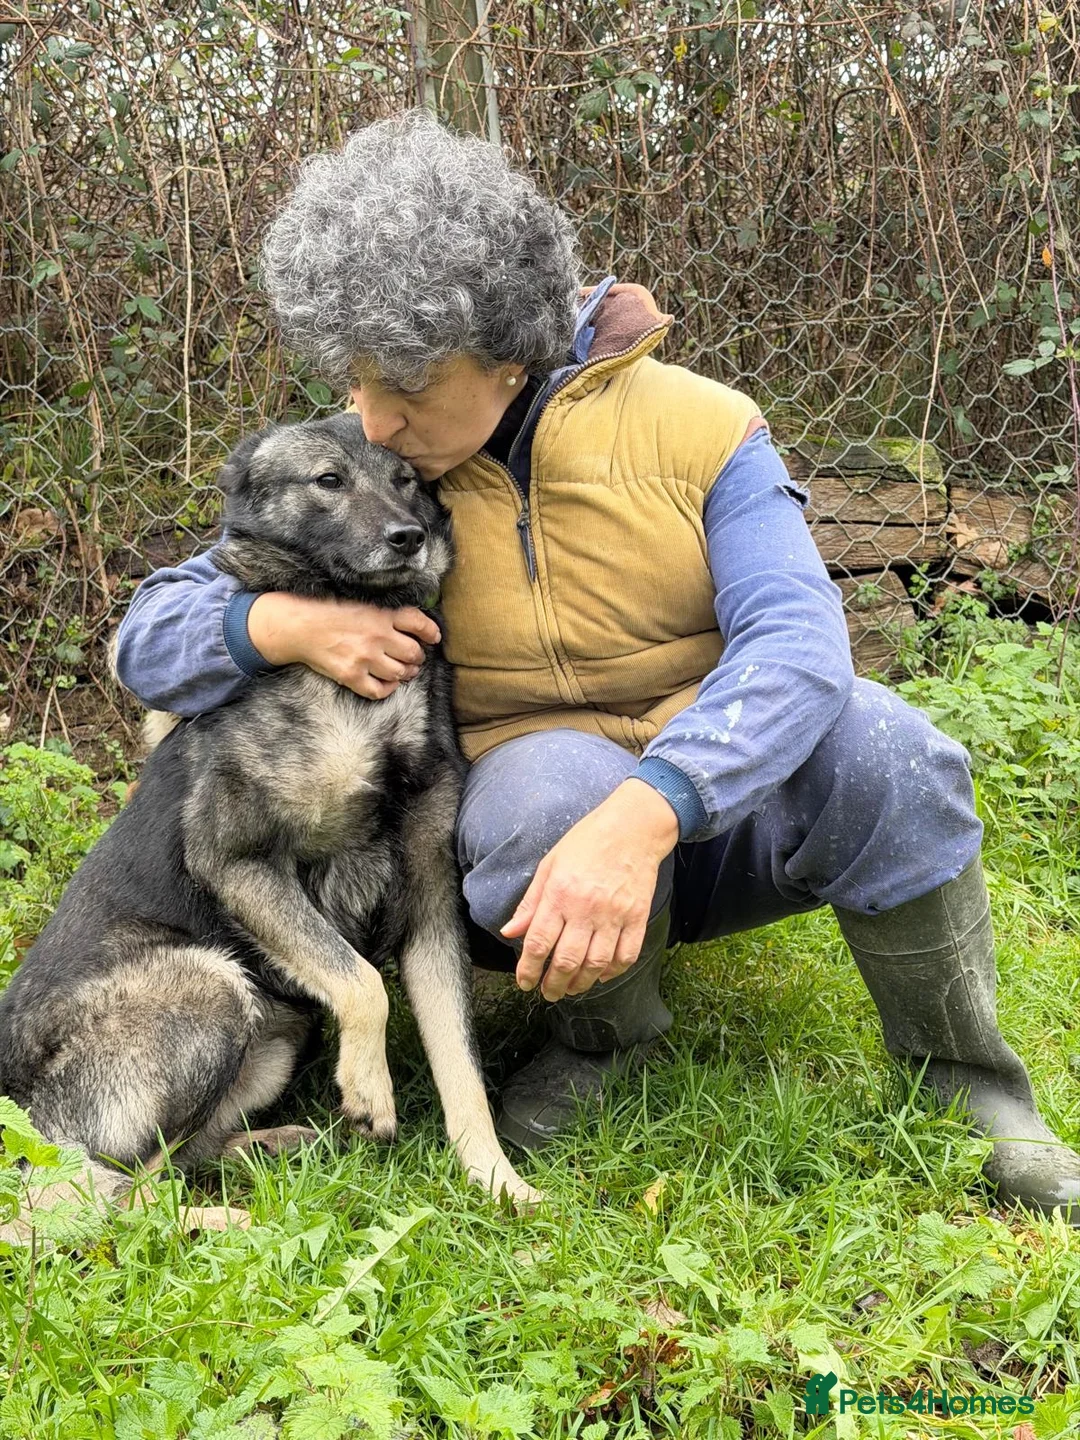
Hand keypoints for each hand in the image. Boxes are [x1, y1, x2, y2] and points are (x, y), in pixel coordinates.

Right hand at [247, 592, 440, 699]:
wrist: (301, 628)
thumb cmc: (331, 615)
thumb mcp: (363, 607)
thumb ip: (386, 617)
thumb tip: (412, 627)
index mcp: (380, 617)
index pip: (417, 623)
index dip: (431, 632)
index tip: (434, 637)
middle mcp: (376, 637)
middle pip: (414, 653)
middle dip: (417, 656)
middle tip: (413, 657)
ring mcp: (364, 659)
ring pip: (400, 673)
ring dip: (406, 673)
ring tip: (403, 670)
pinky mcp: (352, 676)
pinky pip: (379, 691)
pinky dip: (388, 689)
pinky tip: (387, 683)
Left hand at [501, 779, 678, 1001]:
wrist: (633, 828)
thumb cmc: (587, 841)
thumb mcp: (549, 865)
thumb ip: (530, 902)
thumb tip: (510, 932)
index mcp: (559, 894)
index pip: (538, 943)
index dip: (528, 969)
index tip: (524, 982)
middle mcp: (586, 909)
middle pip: (566, 961)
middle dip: (553, 985)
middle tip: (548, 993)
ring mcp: (614, 915)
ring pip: (596, 965)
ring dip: (581, 983)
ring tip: (571, 988)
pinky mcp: (637, 917)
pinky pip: (625, 955)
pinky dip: (613, 972)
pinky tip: (601, 974)